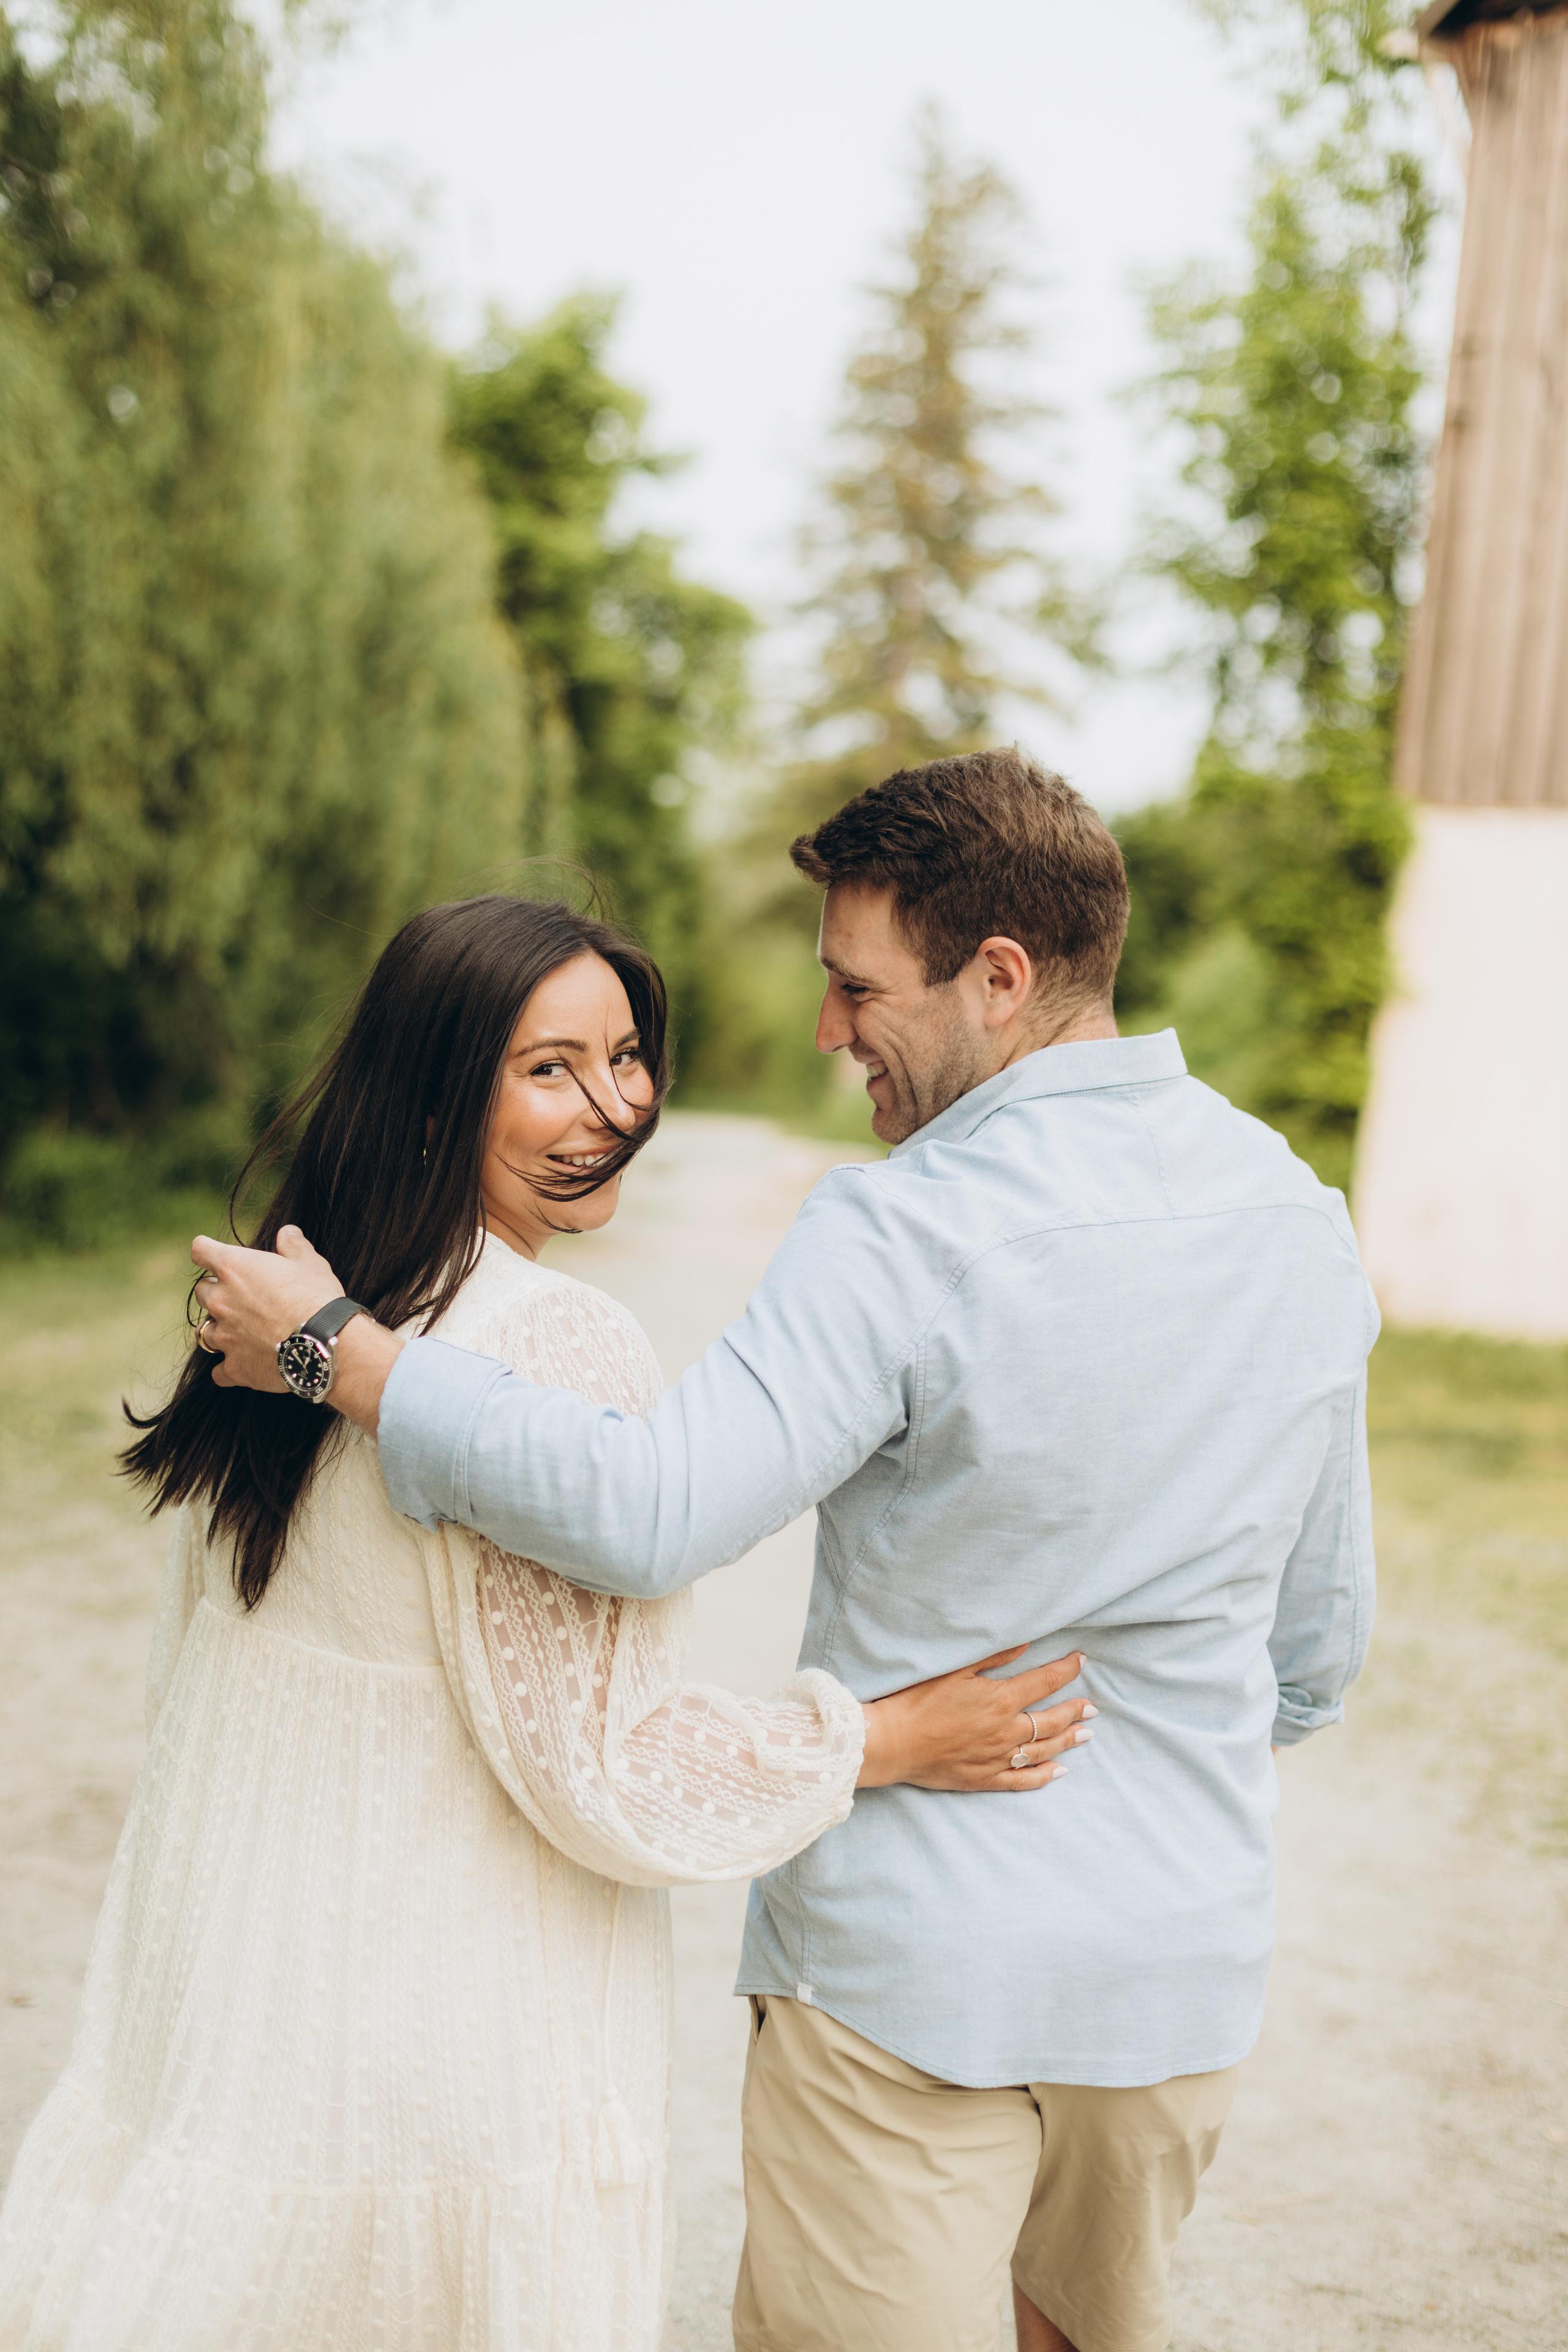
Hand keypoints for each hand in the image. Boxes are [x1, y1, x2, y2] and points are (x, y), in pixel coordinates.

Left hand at [190, 1228, 342, 1392]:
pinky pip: (219, 1372)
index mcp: (234, 1268)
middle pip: (201, 1291)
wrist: (325, 1344)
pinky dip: (229, 1368)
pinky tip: (244, 1364)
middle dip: (216, 1291)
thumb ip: (293, 1245)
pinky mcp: (235, 1368)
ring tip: (242, 1332)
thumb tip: (287, 1233)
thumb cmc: (317, 1297)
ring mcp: (225, 1337)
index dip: (207, 1251)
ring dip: (220, 1329)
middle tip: (241, 1296)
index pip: (200, 1250)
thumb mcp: (310, 1262)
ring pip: (205, 1332)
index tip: (215, 1256)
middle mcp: (221, 1301)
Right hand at [858, 1647, 1094, 1793]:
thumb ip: (993, 1657)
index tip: (1081, 1661)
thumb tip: (1026, 1644)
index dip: (1067, 1670)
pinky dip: (1044, 1776)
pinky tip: (1059, 1772)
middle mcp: (1005, 1731)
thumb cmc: (917, 1701)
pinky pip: (1022, 1780)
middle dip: (1075, 1710)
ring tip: (1086, 1734)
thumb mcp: (955, 1670)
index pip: (1045, 1682)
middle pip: (1051, 1720)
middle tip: (1092, 1706)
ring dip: (1068, 1740)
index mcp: (1000, 1700)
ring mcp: (997, 1758)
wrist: (892, 1742)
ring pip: (1043, 1751)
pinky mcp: (984, 1779)